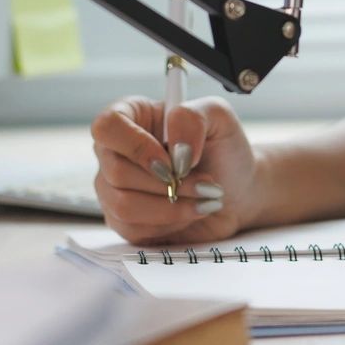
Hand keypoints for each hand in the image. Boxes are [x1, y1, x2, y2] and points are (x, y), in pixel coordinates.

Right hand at [88, 93, 259, 245]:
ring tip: (203, 199)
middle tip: (204, 183)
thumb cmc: (223, 149)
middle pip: (115, 171)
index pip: (108, 126)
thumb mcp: (219, 117)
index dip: (136, 146)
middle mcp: (114, 150)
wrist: (236, 192)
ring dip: (170, 207)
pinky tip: (188, 212)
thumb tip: (176, 150)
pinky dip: (168, 224)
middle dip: (166, 184)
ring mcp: (113, 187)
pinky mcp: (122, 219)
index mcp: (131, 115)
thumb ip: (192, 118)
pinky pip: (132, 229)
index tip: (171, 162)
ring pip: (122, 204)